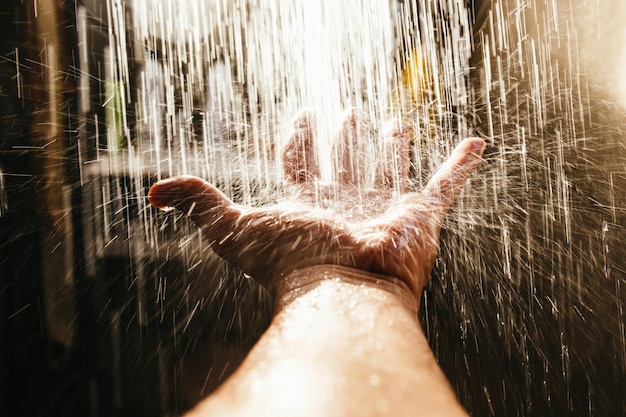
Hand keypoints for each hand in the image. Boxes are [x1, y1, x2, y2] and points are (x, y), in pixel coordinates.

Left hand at [148, 109, 484, 305]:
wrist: (343, 292)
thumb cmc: (289, 263)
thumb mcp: (231, 228)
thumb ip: (197, 202)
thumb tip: (152, 191)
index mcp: (308, 205)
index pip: (302, 162)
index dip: (300, 137)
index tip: (302, 113)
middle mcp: (346, 206)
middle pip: (346, 163)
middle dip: (346, 138)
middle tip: (349, 113)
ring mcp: (385, 210)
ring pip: (390, 169)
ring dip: (392, 147)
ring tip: (394, 123)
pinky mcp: (421, 216)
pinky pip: (448, 185)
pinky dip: (462, 165)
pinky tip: (475, 143)